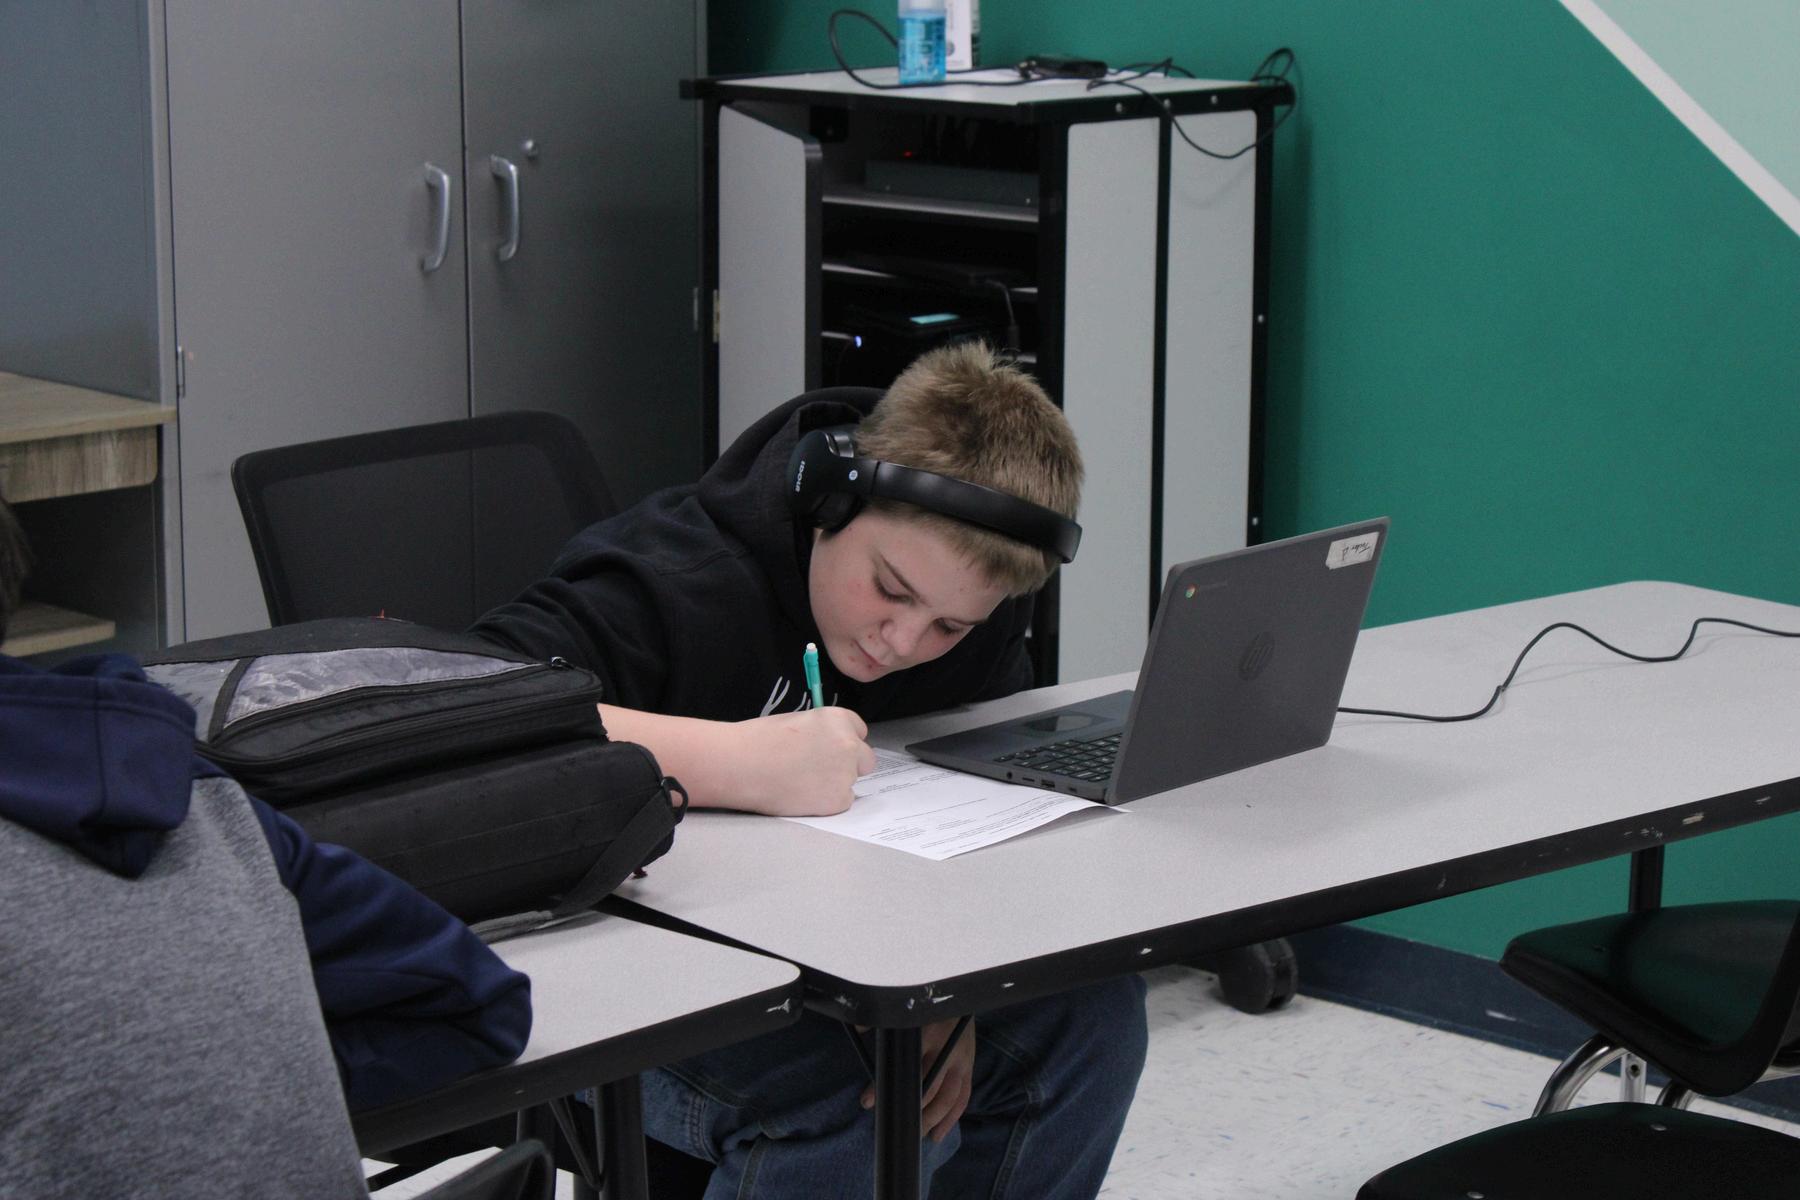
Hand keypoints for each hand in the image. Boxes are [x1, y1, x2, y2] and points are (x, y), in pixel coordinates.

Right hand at [729, 707, 874, 815]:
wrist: (741, 765)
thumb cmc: (760, 740)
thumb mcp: (799, 721)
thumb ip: (822, 732)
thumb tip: (828, 745)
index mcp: (839, 720)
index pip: (859, 731)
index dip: (843, 741)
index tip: (828, 749)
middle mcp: (849, 745)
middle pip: (864, 759)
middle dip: (849, 765)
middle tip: (819, 770)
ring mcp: (846, 774)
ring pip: (851, 782)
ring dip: (835, 784)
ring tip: (802, 782)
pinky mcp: (838, 800)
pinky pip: (841, 802)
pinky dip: (826, 802)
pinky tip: (802, 795)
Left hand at [860, 1018, 976, 1141]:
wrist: (963, 996)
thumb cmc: (930, 1006)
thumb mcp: (907, 1009)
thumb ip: (882, 1020)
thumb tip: (858, 1028)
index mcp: (928, 1032)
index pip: (904, 1067)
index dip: (884, 1087)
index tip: (867, 1101)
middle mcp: (947, 1049)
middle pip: (929, 1089)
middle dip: (909, 1111)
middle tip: (890, 1123)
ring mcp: (962, 1061)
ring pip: (948, 1099)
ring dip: (931, 1120)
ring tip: (915, 1135)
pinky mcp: (970, 1067)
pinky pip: (962, 1098)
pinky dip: (951, 1119)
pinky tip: (937, 1133)